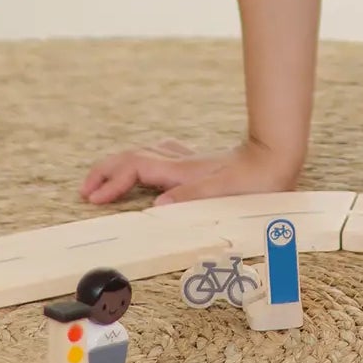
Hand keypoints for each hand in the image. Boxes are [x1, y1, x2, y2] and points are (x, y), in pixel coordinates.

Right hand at [79, 137, 298, 206]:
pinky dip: (143, 161)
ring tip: (106, 180)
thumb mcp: (224, 193)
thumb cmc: (255, 181)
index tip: (93, 198)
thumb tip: (156, 208)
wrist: (277, 157)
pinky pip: (160, 156)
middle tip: (85, 190)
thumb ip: (190, 197)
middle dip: (105, 171)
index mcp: (181, 171)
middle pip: (131, 157)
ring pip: (144, 154)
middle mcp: (180, 162)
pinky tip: (148, 166)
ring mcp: (188, 160)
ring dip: (121, 166)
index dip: (111, 181)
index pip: (134, 169)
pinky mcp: (198, 163)